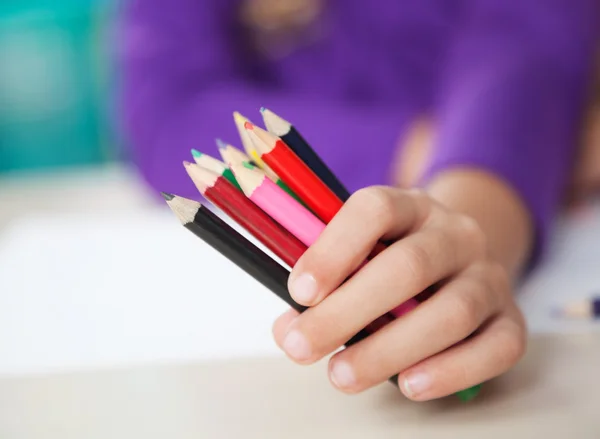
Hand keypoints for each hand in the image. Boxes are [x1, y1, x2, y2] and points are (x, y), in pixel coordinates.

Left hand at [272, 186, 526, 399]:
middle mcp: (456, 234)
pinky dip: (452, 370)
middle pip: (409, 266)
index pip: (376, 209)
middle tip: (302, 347)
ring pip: (452, 311)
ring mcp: (489, 275)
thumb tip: (289, 329)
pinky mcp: (512, 318)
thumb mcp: (358, 254)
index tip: (298, 292)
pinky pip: (498, 348)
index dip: (334, 249)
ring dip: (389, 349)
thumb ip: (322, 284)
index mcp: (410, 206)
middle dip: (348, 311)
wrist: (458, 262)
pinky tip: (409, 385)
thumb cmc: (391, 261)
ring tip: (341, 376)